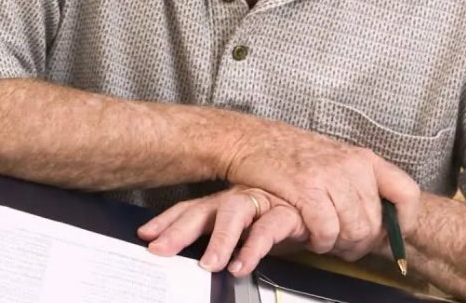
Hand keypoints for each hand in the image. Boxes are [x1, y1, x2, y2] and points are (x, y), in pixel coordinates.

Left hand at [139, 186, 307, 276]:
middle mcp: (238, 200)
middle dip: (179, 229)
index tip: (145, 234)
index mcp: (223, 204)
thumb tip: (189, 259)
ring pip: (234, 213)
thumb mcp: (244, 230)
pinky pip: (269, 229)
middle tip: (160, 249)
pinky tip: (242, 265)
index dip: (167, 221)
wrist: (320, 206)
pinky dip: (253, 249)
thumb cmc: (275, 219)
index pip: (189, 209)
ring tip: (208, 264)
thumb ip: (219, 241)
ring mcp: (261, 203)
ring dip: (220, 239)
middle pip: (203, 210)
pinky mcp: (287, 212)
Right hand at [222, 120, 420, 259]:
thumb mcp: (335, 159)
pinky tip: (311, 238)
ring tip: (325, 241)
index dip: (405, 221)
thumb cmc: (291, 153)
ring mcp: (329, 177)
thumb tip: (384, 217)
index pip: (406, 193)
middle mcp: (351, 166)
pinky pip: (326, 230)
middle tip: (343, 247)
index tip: (392, 235)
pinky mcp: (305, 189)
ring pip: (352, 230)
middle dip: (360, 243)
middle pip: (375, 223)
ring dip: (338, 245)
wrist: (251, 140)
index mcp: (363, 159)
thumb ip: (359, 182)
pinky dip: (320, 242)